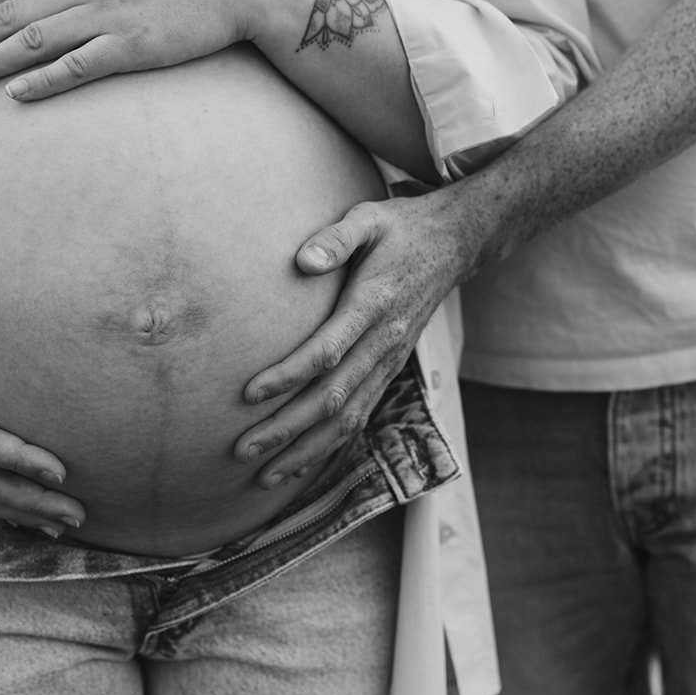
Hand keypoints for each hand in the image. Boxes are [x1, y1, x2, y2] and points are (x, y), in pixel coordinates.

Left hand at [233, 188, 487, 486]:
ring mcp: (391, 360)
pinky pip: (362, 415)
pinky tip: (301, 464)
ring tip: (264, 475)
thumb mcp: (368, 219)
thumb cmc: (401, 229)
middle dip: (286, 428)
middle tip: (242, 449)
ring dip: (306, 450)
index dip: (289, 375)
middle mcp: (385, 341)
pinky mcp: (392, 368)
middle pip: (333, 398)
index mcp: (374, 305)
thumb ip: (335, 239)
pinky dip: (331, 445)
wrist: (454, 245)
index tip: (248, 393)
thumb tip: (302, 261)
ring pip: (349, 418)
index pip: (328, 350)